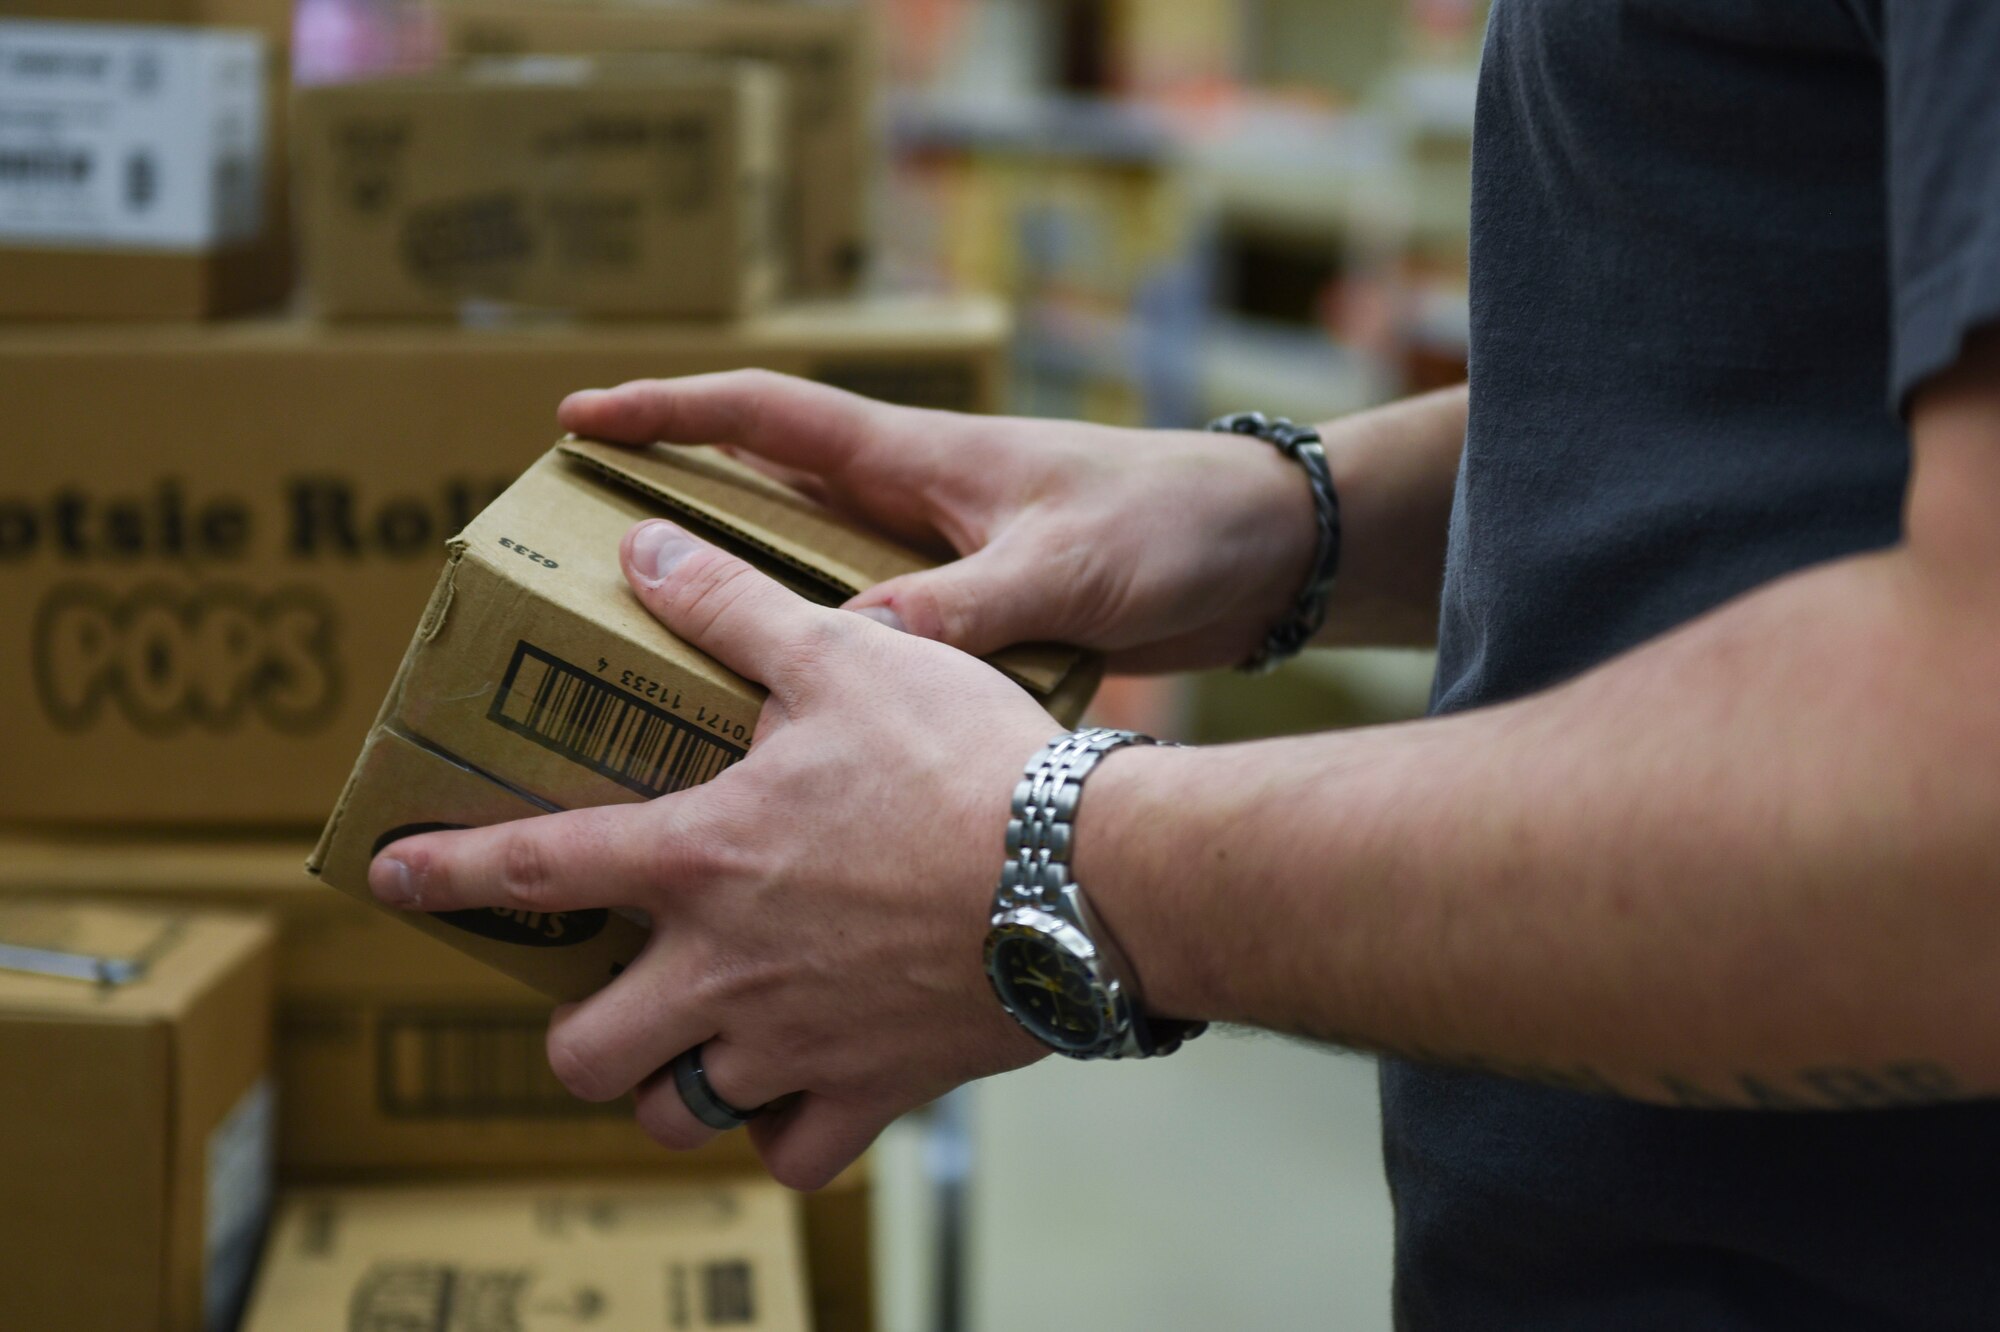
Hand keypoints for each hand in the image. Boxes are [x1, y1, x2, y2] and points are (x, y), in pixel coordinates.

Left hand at [368, 518, 1057, 1189]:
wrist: (1088, 875)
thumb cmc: (964, 759)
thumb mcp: (845, 655)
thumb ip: (732, 608)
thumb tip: (645, 550)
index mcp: (702, 857)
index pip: (534, 869)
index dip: (445, 873)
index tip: (385, 877)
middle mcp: (726, 968)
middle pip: (585, 1052)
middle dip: (578, 1032)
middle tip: (610, 996)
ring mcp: (796, 1042)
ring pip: (676, 1114)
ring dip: (671, 1086)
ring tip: (699, 1045)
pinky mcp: (874, 1092)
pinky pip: (792, 1156)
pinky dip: (782, 1134)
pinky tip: (799, 1091)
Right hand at [558, 371, 1318, 672]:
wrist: (1267, 556)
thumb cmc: (1174, 525)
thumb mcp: (1066, 564)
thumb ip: (966, 605)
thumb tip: (855, 651)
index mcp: (921, 459)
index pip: (767, 414)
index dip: (668, 412)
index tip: (577, 420)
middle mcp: (916, 507)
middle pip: (767, 501)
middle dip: (678, 522)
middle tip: (586, 570)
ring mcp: (946, 564)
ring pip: (814, 581)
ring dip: (748, 612)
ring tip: (661, 679)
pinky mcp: (981, 620)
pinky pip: (876, 643)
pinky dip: (830, 674)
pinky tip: (797, 742)